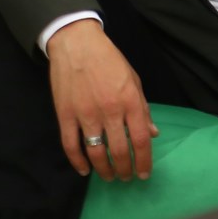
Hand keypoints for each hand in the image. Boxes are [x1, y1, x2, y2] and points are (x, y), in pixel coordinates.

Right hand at [49, 21, 157, 181]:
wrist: (75, 42)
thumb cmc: (108, 59)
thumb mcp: (133, 79)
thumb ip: (143, 108)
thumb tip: (152, 134)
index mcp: (129, 101)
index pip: (140, 140)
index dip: (144, 162)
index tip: (144, 174)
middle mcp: (110, 111)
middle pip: (119, 151)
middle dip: (125, 169)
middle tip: (126, 176)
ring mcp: (86, 114)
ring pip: (96, 153)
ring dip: (104, 170)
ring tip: (109, 176)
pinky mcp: (65, 114)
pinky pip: (71, 145)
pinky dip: (77, 162)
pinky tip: (84, 170)